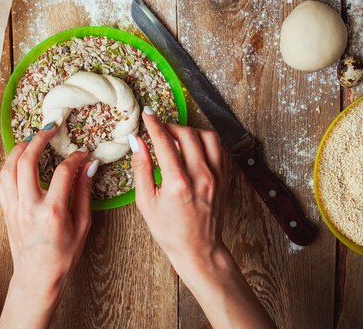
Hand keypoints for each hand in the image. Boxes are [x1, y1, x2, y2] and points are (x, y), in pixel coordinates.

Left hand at [0, 124, 97, 328]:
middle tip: (50, 129)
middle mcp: (29, 208)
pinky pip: (2, 182)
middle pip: (27, 162)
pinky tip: (18, 160)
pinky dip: (8, 166)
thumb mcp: (82, 225)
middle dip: (38, 139)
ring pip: (8, 169)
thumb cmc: (63, 256)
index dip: (74, 157)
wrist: (37, 279)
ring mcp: (14, 209)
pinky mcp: (6, 211)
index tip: (82, 152)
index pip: (63, 172)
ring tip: (32, 139)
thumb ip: (84, 192)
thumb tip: (89, 165)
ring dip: (19, 149)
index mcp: (52, 213)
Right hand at [129, 107, 227, 274]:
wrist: (198, 249)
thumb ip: (141, 168)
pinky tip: (193, 148)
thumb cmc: (169, 230)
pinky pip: (218, 149)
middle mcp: (200, 177)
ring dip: (191, 131)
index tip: (147, 114)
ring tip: (178, 137)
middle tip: (159, 129)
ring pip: (207, 137)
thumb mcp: (146, 202)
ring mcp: (216, 177)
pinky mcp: (225, 179)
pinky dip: (205, 142)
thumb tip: (137, 142)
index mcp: (177, 183)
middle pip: (187, 134)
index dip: (154, 124)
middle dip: (170, 126)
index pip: (165, 141)